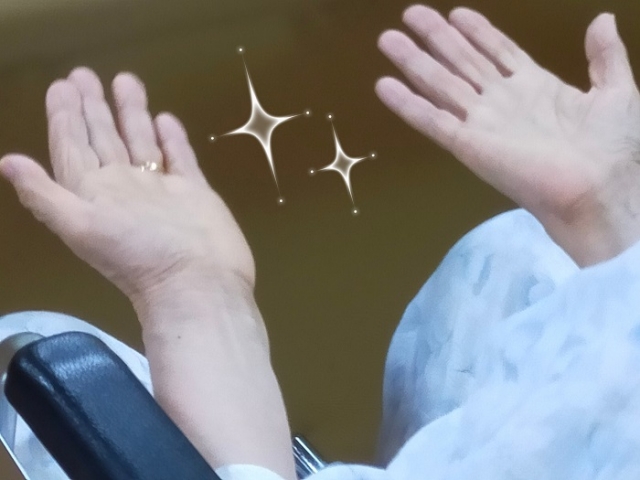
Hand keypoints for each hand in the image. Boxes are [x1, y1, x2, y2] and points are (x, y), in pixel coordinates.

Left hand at [0, 68, 253, 306]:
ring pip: (141, 142)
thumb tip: (7, 162)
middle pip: (104, 139)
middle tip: (84, 75)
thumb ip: (46, 196)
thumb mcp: (83, 228)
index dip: (65, 118)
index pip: (73, 147)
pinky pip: (178, 158)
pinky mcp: (193, 192)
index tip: (63, 86)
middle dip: (94, 107)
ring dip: (132, 114)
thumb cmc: (141, 258)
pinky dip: (171, 139)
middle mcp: (124, 188)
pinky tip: (165, 120)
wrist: (201, 284)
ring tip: (126, 81)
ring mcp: (161, 189)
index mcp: (94, 194)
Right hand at [376, 6, 639, 265]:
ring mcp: (482, 122)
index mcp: (534, 87)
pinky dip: (408, 104)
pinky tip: (385, 86)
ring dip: (414, 61)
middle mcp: (501, 101)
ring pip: (441, 84)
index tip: (456, 13)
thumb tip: (601, 19)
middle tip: (409, 14)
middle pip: (461, 61)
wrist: (597, 189)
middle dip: (435, 37)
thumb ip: (605, 56)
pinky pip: (432, 121)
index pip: (497, 51)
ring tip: (388, 39)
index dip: (477, 31)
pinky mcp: (468, 145)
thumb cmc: (610, 148)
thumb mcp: (616, 91)